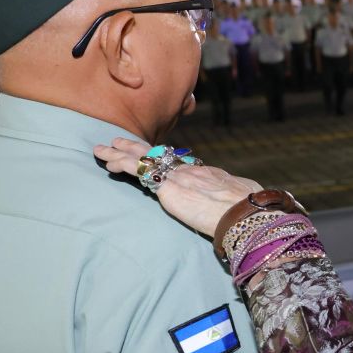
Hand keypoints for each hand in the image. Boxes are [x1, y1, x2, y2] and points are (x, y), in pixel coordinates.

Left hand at [93, 136, 262, 237]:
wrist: (244, 212)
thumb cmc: (250, 210)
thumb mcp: (243, 197)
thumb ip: (234, 198)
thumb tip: (242, 203)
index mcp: (208, 174)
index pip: (179, 163)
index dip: (162, 157)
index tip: (153, 153)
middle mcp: (190, 171)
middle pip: (158, 153)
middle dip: (136, 147)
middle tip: (119, 141)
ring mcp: (177, 176)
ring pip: (143, 158)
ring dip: (120, 153)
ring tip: (103, 148)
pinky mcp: (166, 186)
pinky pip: (137, 170)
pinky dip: (121, 163)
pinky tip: (108, 161)